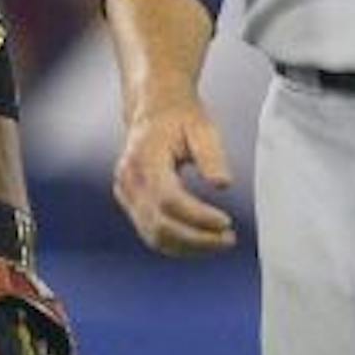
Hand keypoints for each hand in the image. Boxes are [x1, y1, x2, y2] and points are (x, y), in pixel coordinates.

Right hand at [114, 97, 235, 256]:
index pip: (169, 199)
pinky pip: (150, 232)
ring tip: (220, 242)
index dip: (198, 217)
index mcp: (144, 157)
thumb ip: (212, 156)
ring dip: (188, 246)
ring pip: (154, 235)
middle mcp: (128, 178)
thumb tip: (224, 184)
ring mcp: (125, 192)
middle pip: (160, 224)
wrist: (154, 108)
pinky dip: (177, 243)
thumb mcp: (203, 128)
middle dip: (197, 239)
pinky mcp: (129, 202)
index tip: (227, 222)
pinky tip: (201, 240)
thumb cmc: (181, 118)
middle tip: (229, 239)